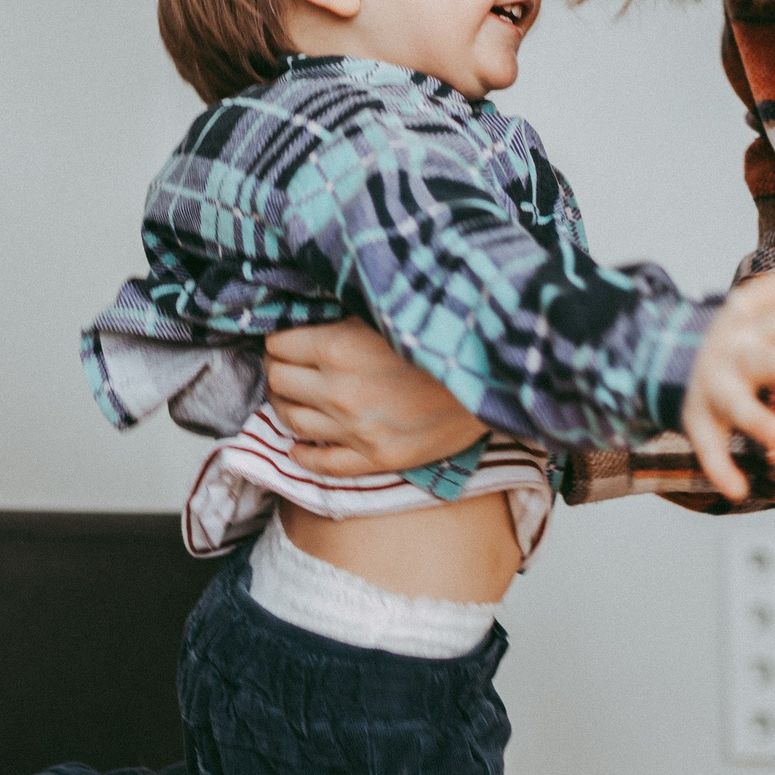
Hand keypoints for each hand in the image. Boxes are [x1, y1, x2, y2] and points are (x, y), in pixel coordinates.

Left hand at [264, 320, 485, 476]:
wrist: (496, 378)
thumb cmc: (446, 335)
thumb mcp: (388, 310)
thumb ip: (348, 316)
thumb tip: (313, 312)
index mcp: (338, 348)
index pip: (278, 345)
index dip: (279, 341)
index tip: (288, 341)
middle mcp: (338, 391)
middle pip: (279, 382)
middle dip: (280, 371)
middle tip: (290, 368)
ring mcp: (355, 430)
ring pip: (291, 422)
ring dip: (285, 408)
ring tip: (294, 400)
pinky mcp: (377, 459)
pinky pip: (322, 464)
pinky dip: (302, 455)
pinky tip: (300, 448)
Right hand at [681, 263, 774, 500]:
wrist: (660, 359)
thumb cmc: (724, 339)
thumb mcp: (743, 309)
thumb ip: (774, 292)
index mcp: (749, 333)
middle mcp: (733, 360)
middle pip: (766, 361)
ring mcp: (715, 392)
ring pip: (735, 406)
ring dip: (756, 420)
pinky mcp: (699, 422)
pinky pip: (708, 448)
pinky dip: (720, 470)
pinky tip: (737, 490)